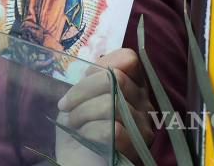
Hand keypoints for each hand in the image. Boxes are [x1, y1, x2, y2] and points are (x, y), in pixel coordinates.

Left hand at [54, 49, 155, 165]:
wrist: (77, 162)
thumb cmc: (79, 128)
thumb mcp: (84, 94)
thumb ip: (96, 75)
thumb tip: (106, 62)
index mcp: (135, 88)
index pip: (128, 58)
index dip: (99, 68)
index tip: (82, 82)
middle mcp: (145, 105)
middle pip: (115, 78)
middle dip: (82, 91)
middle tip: (67, 106)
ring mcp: (143, 127)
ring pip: (112, 103)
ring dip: (82, 113)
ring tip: (73, 123)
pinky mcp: (136, 148)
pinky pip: (113, 129)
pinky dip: (90, 131)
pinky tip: (85, 137)